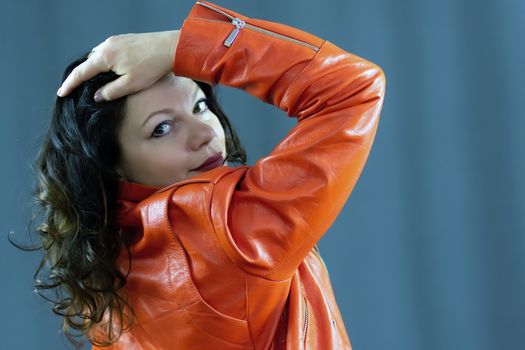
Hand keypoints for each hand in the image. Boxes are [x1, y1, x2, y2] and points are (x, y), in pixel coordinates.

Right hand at [56, 30, 179, 100]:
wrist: (170, 48)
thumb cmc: (152, 66)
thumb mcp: (131, 85)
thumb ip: (111, 91)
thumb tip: (97, 96)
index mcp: (105, 57)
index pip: (81, 73)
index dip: (70, 84)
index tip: (61, 92)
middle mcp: (107, 45)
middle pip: (87, 63)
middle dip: (79, 75)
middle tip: (73, 87)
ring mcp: (115, 40)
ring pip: (97, 56)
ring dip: (92, 67)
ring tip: (89, 80)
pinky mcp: (124, 39)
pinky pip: (107, 51)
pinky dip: (103, 60)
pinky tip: (108, 68)